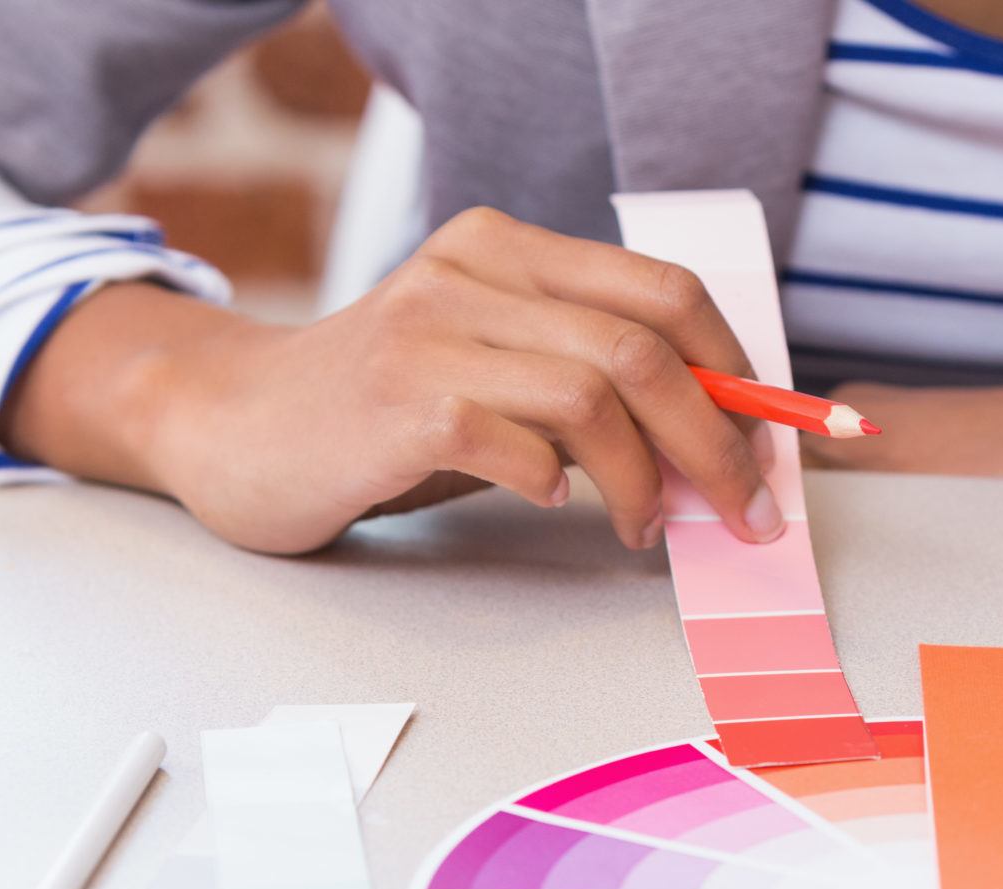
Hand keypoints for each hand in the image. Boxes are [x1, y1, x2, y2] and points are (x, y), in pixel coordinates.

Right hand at [1, 208, 782, 555]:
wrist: (232, 429)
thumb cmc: (375, 414)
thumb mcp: (487, 367)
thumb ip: (581, 378)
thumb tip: (711, 437)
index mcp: (507, 248)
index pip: (663, 290)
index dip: (737, 369)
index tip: (770, 445)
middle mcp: (472, 270)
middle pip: (646, 348)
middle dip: (717, 441)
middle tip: (740, 510)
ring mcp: (432, 331)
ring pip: (599, 395)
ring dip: (645, 480)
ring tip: (641, 526)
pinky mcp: (401, 402)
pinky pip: (523, 444)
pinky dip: (557, 486)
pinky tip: (549, 505)